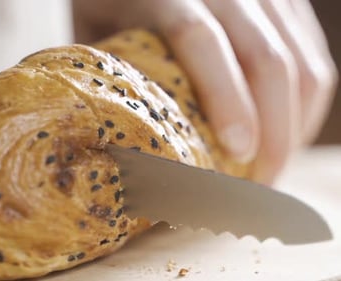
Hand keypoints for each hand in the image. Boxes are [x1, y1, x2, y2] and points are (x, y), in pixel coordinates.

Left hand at [73, 0, 337, 183]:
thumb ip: (110, 71)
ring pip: (302, 63)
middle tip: (256, 185)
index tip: (234, 155)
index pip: (201, 38)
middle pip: (266, 58)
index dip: (224, 98)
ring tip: (271, 171)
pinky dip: (305, 105)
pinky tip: (286, 137)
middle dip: (273, 131)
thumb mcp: (95, 30)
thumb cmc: (112, 6)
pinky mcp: (285, 6)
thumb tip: (117, 143)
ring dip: (294, 126)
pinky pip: (312, 57)